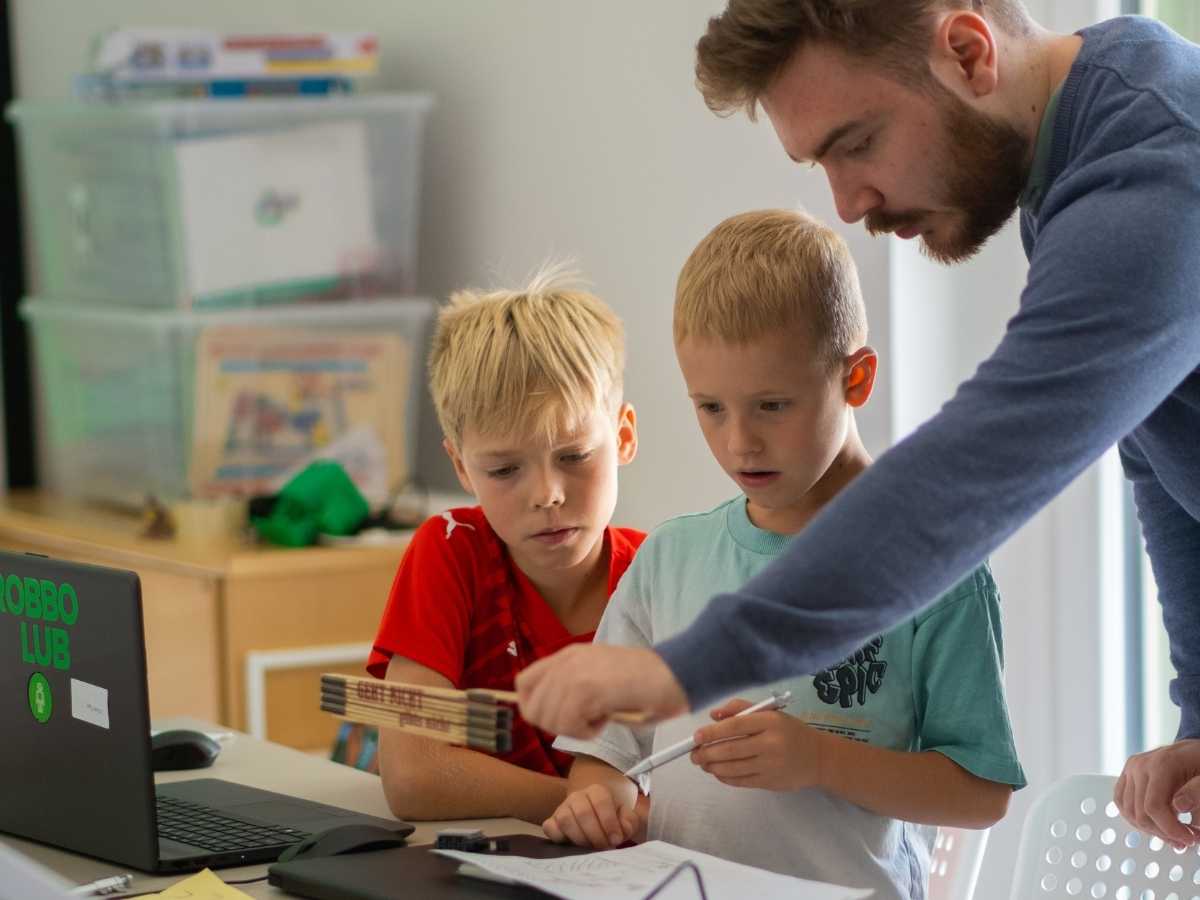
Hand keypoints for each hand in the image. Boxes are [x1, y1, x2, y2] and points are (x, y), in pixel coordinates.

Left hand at [517, 644, 688, 738]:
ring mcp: (574, 673)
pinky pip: (568, 724)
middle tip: (585, 721)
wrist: (674, 674)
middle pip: (532, 708)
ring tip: (600, 718)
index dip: (535, 708)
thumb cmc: (643, 682)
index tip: (561, 718)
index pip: (523, 683)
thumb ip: (572, 689)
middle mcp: (566, 661)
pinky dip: (586, 732)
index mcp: (567, 655)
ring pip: (549, 719)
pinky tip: (606, 719)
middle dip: (555, 725)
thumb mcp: (598, 676)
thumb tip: (551, 714)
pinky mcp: (586, 690)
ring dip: (573, 729)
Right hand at [542, 783, 640, 849]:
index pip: (602, 802)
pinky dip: (559, 838)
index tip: (616, 839)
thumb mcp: (625, 818)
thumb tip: (622, 829)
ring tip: (590, 848)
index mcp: (597, 791)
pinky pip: (550, 827)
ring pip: (566, 820)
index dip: (609, 822)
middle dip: (596, 834)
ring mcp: (562, 808)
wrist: (593, 816)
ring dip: (580, 838)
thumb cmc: (611, 819)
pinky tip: (572, 845)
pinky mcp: (552, 821)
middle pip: (583, 812)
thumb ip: (629, 821)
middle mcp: (577, 797)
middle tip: (604, 847)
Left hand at [689, 698, 829, 791]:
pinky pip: (741, 781)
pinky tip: (718, 772)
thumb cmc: (789, 731)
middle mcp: (771, 744)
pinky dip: (725, 777)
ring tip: (702, 763)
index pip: (735, 726)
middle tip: (693, 754)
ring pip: (733, 768)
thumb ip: (740, 709)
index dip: (712, 732)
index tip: (696, 737)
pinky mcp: (770, 782)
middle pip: (731, 750)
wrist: (818, 757)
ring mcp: (771, 765)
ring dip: (712, 766)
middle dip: (706, 753)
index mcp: (770, 722)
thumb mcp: (770, 713)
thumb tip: (713, 715)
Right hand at [1115, 739, 1199, 848]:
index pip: (1154, 806)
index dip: (1170, 829)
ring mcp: (1130, 769)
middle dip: (1163, 833)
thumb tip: (1179, 806)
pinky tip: (1156, 824)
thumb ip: (1197, 791)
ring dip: (1150, 830)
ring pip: (1128, 812)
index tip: (1189, 839)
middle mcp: (1140, 765)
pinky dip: (1135, 818)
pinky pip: (1121, 802)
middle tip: (1185, 840)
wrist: (1193, 750)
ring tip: (1172, 833)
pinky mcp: (1127, 774)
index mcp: (1161, 765)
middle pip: (1140, 813)